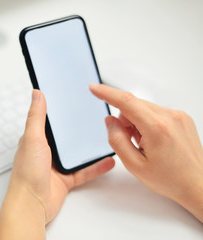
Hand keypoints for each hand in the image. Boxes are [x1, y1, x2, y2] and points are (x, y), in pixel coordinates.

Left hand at [0, 90, 114, 239]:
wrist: (32, 205)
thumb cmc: (27, 174)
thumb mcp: (33, 139)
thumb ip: (36, 116)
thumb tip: (37, 93)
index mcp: (36, 139)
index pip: (49, 119)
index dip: (60, 109)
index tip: (72, 98)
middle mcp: (46, 151)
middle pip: (65, 136)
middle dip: (78, 127)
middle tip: (94, 115)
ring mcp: (56, 165)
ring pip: (77, 153)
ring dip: (89, 146)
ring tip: (104, 135)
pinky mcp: (65, 179)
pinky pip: (84, 171)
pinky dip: (96, 167)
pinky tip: (108, 160)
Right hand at [89, 83, 202, 221]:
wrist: (198, 185)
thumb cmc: (170, 179)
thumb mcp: (134, 165)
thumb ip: (117, 140)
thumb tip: (110, 120)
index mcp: (157, 128)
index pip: (126, 102)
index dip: (106, 93)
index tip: (93, 87)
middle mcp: (170, 117)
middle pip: (133, 105)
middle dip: (125, 120)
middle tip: (131, 142)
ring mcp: (178, 116)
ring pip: (143, 108)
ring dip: (137, 122)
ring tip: (146, 145)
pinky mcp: (182, 118)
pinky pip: (155, 112)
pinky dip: (148, 123)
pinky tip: (154, 141)